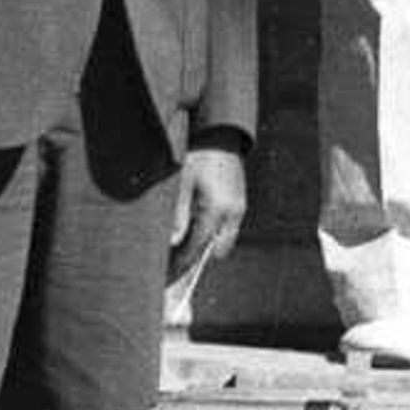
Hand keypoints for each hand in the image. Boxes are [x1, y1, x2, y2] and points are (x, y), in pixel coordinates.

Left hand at [166, 143, 248, 288]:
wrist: (220, 137)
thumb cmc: (198, 157)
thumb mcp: (182, 185)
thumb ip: (178, 216)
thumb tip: (172, 242)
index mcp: (218, 210)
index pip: (198, 246)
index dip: (182, 261)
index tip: (168, 272)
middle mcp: (233, 213)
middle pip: (216, 250)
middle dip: (196, 257)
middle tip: (175, 260)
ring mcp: (240, 209)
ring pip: (224, 241)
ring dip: (206, 244)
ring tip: (184, 241)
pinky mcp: (241, 204)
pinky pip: (228, 229)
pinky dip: (214, 232)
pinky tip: (197, 225)